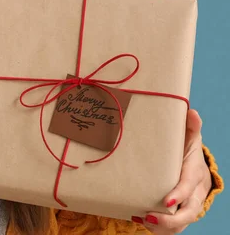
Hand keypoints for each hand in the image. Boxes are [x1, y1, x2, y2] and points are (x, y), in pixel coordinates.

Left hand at [134, 109, 211, 233]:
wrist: (194, 171)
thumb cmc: (186, 152)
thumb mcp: (189, 139)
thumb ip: (190, 128)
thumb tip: (191, 111)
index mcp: (193, 174)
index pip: (188, 186)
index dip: (179, 194)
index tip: (167, 201)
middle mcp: (193, 194)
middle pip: (188, 213)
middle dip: (171, 220)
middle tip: (150, 218)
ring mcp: (186, 207)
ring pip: (179, 224)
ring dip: (162, 227)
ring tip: (141, 220)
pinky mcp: (178, 215)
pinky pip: (171, 228)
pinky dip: (158, 229)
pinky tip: (140, 219)